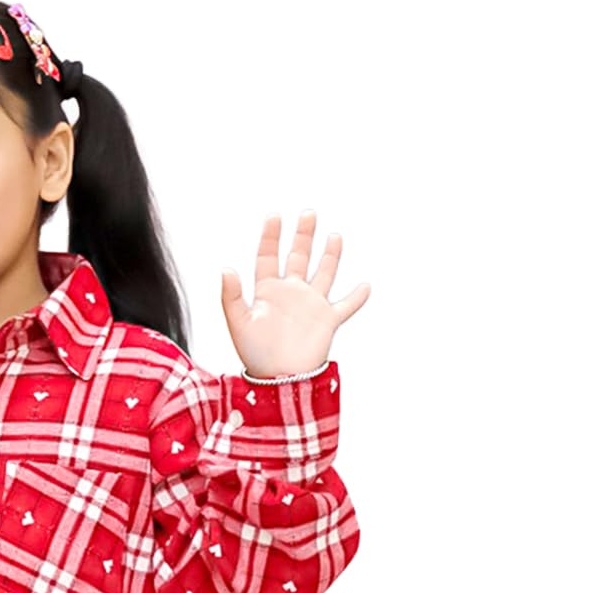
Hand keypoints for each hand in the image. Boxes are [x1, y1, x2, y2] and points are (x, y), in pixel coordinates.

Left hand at [220, 211, 367, 376]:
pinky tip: (366, 285)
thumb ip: (231, 296)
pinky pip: (346, 306)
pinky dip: (357, 297)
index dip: (270, 237)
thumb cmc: (256, 355)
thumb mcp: (238, 323)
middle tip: (308, 213)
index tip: (274, 216)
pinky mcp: (327, 320)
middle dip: (303, 236)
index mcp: (267, 292)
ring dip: (330, 255)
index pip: (268, 258)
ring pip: (323, 273)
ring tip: (334, 235)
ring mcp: (310, 305)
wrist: (279, 379)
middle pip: (298, 257)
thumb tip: (226, 269)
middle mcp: (290, 294)